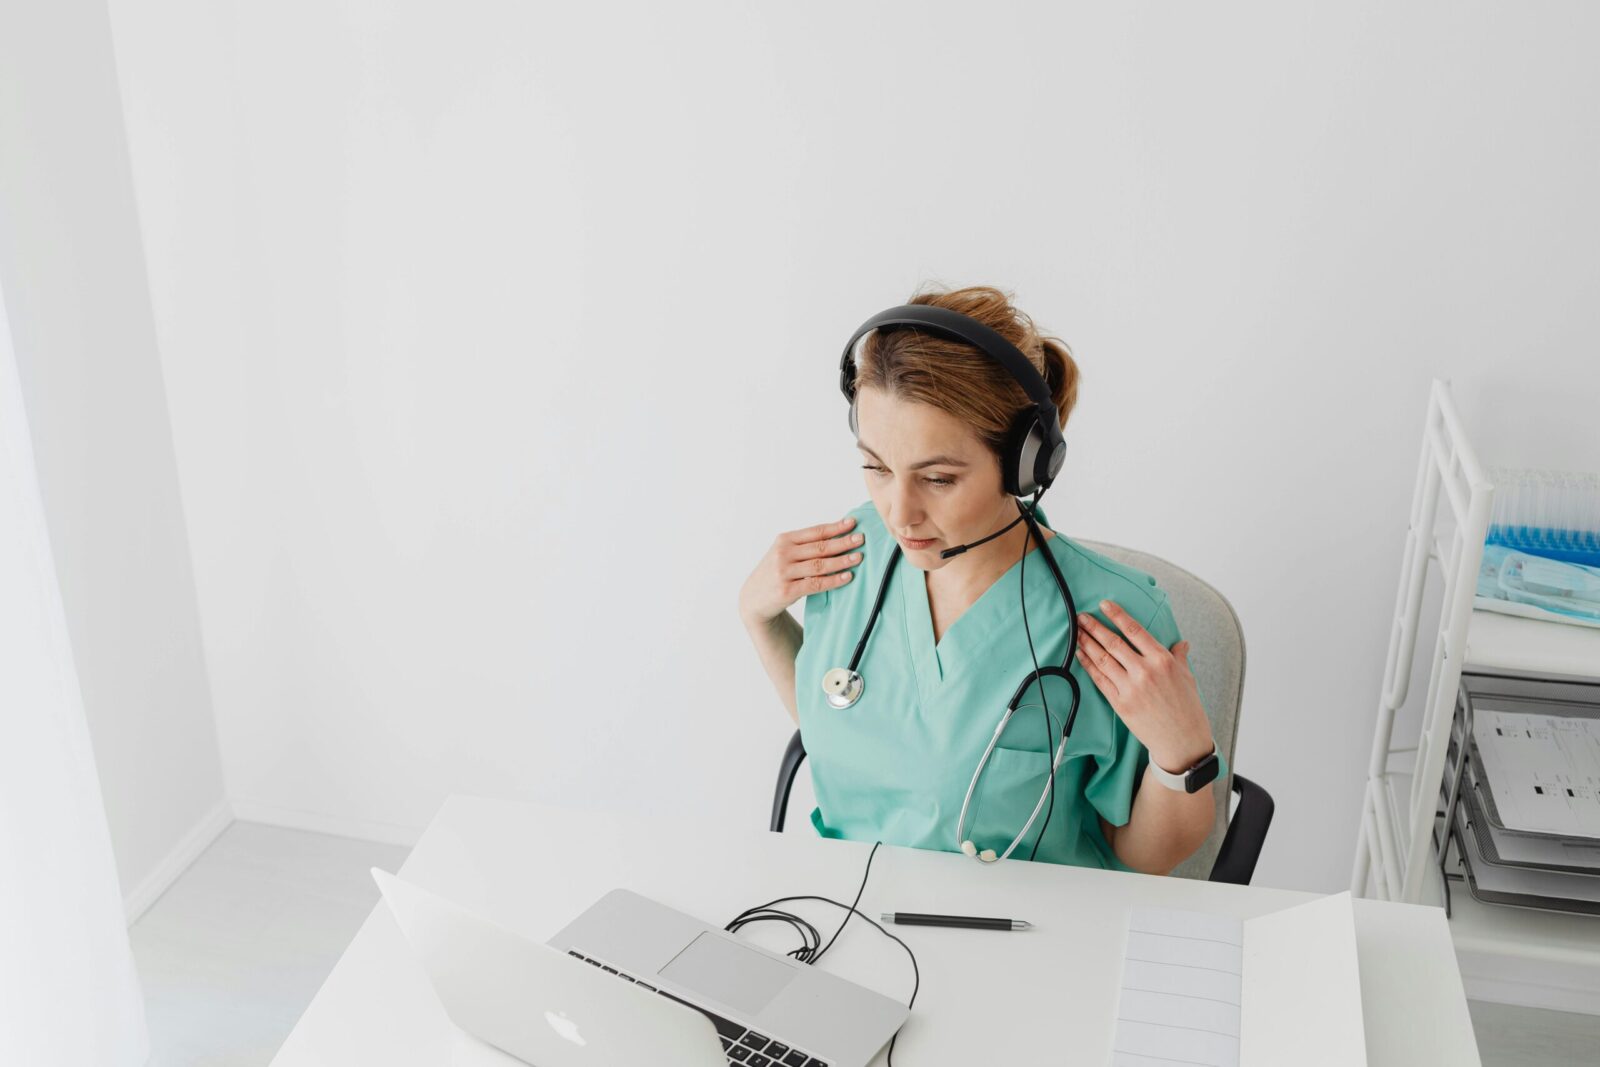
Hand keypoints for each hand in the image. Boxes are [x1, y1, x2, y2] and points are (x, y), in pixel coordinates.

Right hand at [738, 516, 865, 625]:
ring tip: (858, 557)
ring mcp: (784, 572)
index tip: (852, 523)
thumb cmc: (775, 572)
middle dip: (843, 542)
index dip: (835, 527)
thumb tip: (838, 535)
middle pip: (820, 547)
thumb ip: (804, 545)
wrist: (753, 598)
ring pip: (820, 565)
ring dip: (842, 561)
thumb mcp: (783, 553)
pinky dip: (833, 580)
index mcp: (784, 540)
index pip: (815, 532)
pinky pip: (816, 584)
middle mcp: (783, 554)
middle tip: (860, 539)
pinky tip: (847, 577)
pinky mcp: (787, 590)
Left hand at [1074, 600, 1212, 772]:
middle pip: (1113, 643)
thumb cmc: (1187, 707)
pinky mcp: (1120, 703)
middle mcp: (1144, 671)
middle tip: (1081, 617)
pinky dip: (1088, 665)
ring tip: (1077, 632)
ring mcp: (1130, 687)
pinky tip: (1080, 655)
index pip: (1135, 630)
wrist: (1182, 741)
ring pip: (1102, 659)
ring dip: (1087, 643)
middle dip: (1094, 627)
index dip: (1117, 615)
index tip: (1104, 604)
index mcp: (1162, 660)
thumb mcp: (1187, 677)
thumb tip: (1181, 643)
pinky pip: (1099, 679)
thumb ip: (1179, 657)